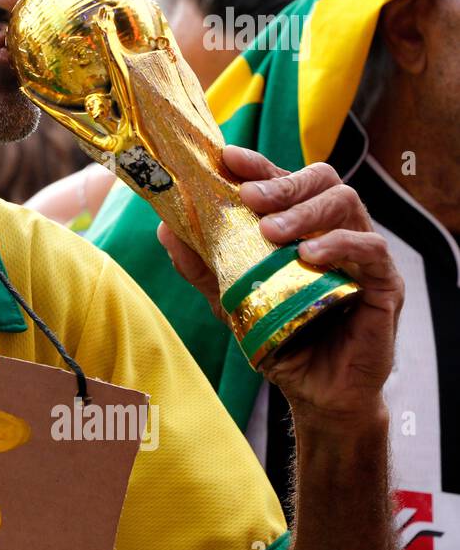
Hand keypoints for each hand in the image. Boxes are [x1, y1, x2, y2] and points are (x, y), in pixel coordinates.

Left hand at [157, 145, 403, 427]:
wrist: (313, 391)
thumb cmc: (278, 336)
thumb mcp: (228, 298)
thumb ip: (199, 264)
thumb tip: (165, 226)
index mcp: (299, 226)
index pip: (283, 181)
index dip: (258, 165)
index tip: (229, 158)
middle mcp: (332, 230)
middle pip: (321, 179)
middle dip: (282, 182)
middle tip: (250, 198)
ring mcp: (361, 254)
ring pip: (347, 203)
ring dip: (306, 211)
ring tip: (273, 233)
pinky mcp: (384, 283)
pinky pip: (372, 248)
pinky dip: (341, 243)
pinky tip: (310, 255)